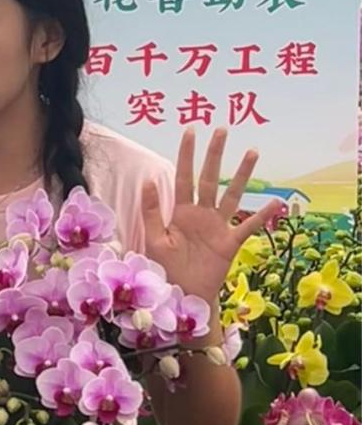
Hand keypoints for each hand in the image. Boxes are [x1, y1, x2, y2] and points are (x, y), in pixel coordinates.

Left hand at [142, 128, 282, 304]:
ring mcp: (218, 226)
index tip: (191, 131)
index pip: (184, 177)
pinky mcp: (230, 242)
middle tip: (222, 130)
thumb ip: (152, 211)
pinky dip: (261, 214)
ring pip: (232, 195)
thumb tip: (148, 181)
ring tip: (252, 152)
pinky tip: (275, 200)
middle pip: (209, 179)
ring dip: (241, 175)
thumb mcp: (155, 239)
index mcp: (181, 212)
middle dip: (214, 155)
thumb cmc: (165, 268)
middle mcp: (201, 214)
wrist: (181, 295)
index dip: (186, 155)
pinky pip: (248, 226)